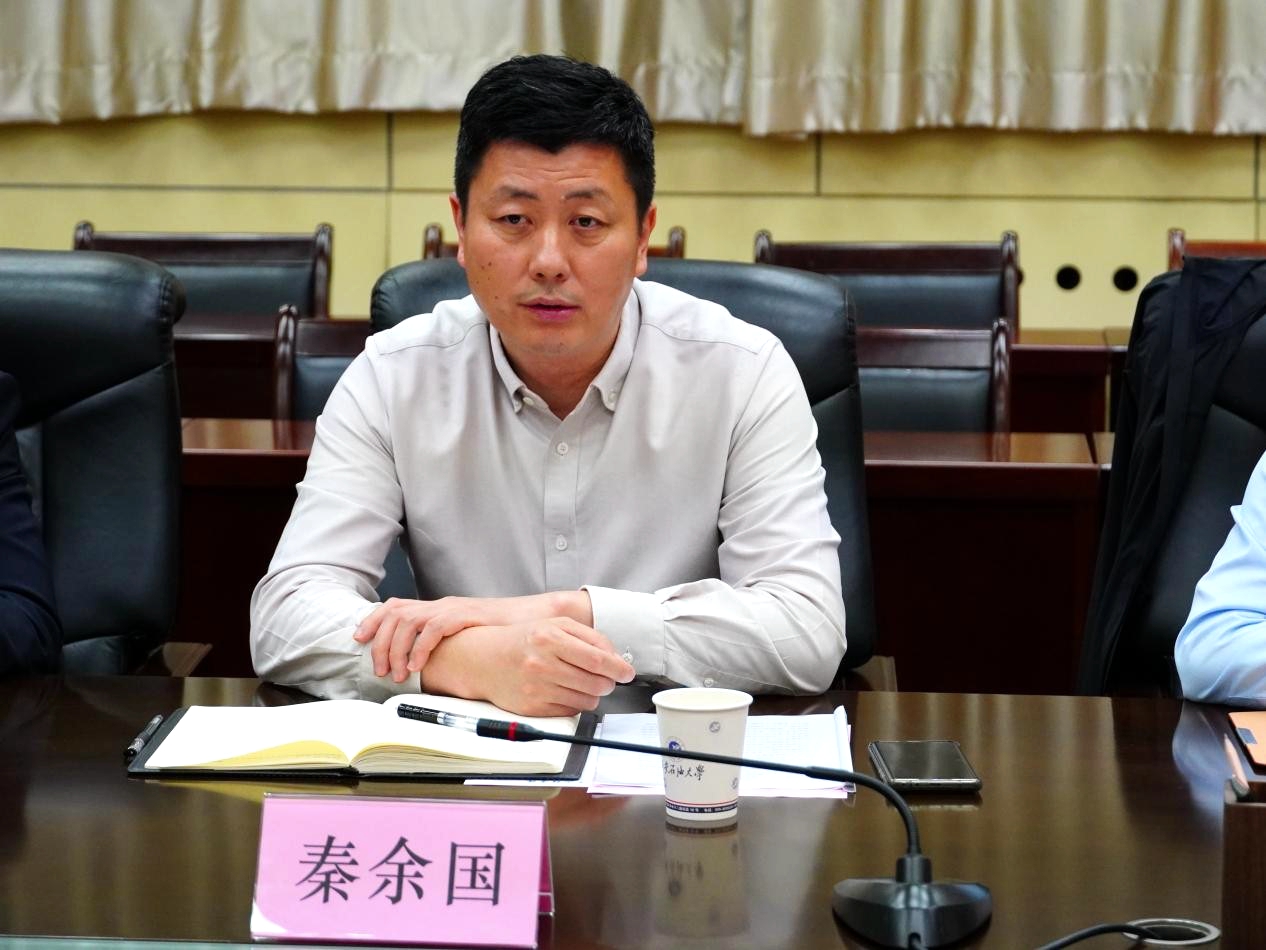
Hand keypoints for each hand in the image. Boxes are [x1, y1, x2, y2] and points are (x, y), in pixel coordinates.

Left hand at [352, 592, 592, 683]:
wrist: (534, 618)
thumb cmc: (502, 632)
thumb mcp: (467, 636)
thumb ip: (446, 644)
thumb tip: (422, 664)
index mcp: (437, 608)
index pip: (394, 605)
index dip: (372, 620)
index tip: (358, 639)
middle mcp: (441, 604)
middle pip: (395, 613)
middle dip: (380, 642)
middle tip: (379, 670)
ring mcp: (453, 608)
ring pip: (408, 620)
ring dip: (396, 648)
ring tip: (396, 673)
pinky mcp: (466, 615)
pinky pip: (434, 628)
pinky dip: (420, 647)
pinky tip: (417, 665)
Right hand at [421, 618, 635, 716]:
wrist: (484, 659)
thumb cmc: (524, 639)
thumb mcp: (556, 625)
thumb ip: (589, 638)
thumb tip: (615, 659)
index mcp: (550, 638)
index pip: (597, 660)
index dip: (618, 669)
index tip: (627, 673)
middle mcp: (542, 664)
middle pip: (595, 683)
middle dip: (608, 683)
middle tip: (607, 678)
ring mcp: (536, 688)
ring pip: (586, 700)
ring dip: (593, 693)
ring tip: (582, 682)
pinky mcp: (532, 707)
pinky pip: (570, 711)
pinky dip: (575, 703)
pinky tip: (565, 690)